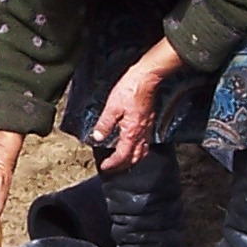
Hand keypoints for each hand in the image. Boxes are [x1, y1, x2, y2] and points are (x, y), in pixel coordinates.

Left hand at [92, 39, 183, 170]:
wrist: (147, 78)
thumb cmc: (130, 89)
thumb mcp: (112, 107)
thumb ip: (104, 124)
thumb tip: (97, 137)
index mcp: (131, 132)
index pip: (122, 156)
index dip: (112, 164)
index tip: (104, 167)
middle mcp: (141, 134)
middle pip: (134, 158)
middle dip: (123, 166)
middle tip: (112, 168)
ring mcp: (147, 129)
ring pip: (142, 152)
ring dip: (132, 160)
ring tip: (123, 161)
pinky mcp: (149, 122)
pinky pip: (146, 143)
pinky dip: (139, 150)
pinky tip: (133, 145)